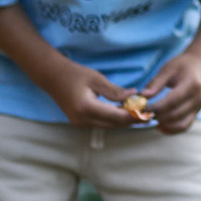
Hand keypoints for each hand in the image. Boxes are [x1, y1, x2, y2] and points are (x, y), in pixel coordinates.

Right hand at [25, 56, 140, 127]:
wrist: (52, 77)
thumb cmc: (75, 74)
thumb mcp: (96, 78)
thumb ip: (115, 91)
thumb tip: (134, 96)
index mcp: (87, 108)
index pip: (116, 117)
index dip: (134, 116)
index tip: (148, 113)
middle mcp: (83, 120)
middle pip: (114, 125)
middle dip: (131, 120)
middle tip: (148, 114)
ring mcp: (80, 124)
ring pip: (108, 126)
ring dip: (123, 121)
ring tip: (139, 113)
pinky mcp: (79, 123)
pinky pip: (101, 124)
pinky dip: (113, 119)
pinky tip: (123, 112)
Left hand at [138, 49, 200, 133]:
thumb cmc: (182, 65)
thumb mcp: (168, 69)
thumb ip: (156, 83)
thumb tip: (143, 96)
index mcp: (191, 84)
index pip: (172, 101)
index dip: (156, 107)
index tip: (141, 108)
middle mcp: (198, 98)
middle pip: (176, 114)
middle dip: (157, 117)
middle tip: (142, 116)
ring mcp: (199, 107)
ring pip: (181, 124)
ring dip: (164, 125)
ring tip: (150, 120)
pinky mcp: (197, 112)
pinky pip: (185, 126)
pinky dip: (172, 129)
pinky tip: (160, 126)